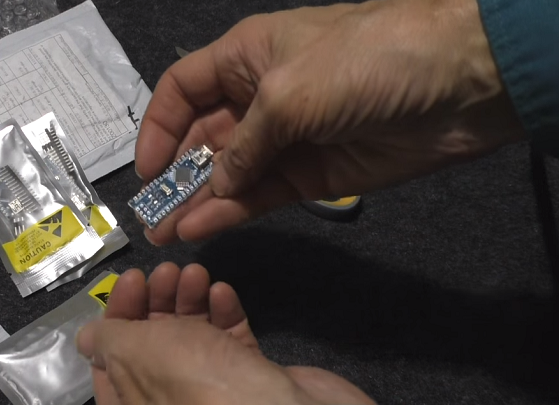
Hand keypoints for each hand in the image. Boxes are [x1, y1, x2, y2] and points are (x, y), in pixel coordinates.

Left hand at [76, 263, 375, 404]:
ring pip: (192, 336)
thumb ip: (107, 338)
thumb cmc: (197, 382)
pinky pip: (229, 340)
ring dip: (190, 300)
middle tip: (168, 270)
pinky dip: (223, 313)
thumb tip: (86, 338)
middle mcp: (169, 400)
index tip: (133, 279)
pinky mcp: (249, 378)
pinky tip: (223, 292)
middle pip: (152, 342)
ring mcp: (211, 390)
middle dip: (157, 300)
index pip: (109, 360)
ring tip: (196, 273)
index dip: (117, 315)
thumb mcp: (137, 353)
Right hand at [135, 0, 524, 244]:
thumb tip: (216, 186)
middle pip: (202, 137)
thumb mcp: (287, 92)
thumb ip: (243, 144)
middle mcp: (258, 98)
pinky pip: (261, 195)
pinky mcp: (311, 176)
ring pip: (229, 173)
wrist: (454, 86)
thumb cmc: (360, 63)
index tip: (143, 169)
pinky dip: (231, 211)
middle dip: (174, 173)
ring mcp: (285, 140)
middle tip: (149, 215)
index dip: (158, 126)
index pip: (183, 89)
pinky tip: (202, 227)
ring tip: (165, 232)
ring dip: (197, 200)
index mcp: (245, 57)